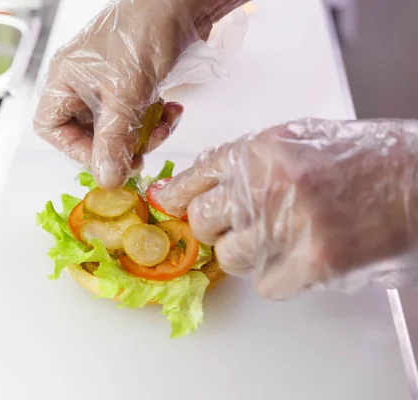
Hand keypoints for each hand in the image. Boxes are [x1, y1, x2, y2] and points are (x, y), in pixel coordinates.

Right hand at [33, 0, 224, 188]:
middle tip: (143, 153)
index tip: (107, 161)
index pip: (51, 128)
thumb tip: (107, 179)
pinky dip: (155, 119)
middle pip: (88, 133)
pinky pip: (136, 115)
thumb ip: (114, 139)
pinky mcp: (133, 84)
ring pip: (117, 128)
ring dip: (143, 134)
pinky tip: (173, 110)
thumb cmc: (144, 32)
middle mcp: (81, 83)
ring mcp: (108, 84)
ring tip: (165, 123)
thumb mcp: (127, 92)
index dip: (76, 151)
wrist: (181, 2)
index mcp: (64, 79)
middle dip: (119, 145)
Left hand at [157, 118, 417, 298]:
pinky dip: (279, 277)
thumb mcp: (293, 141)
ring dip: (247, 254)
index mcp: (259, 151)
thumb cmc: (360, 158)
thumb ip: (243, 163)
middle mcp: (265, 186)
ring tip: (278, 239)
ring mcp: (287, 225)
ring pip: (229, 258)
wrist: (417, 179)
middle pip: (203, 223)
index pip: (194, 179)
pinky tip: (301, 257)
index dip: (179, 197)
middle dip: (214, 228)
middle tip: (237, 225)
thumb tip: (197, 187)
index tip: (173, 208)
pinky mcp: (312, 262)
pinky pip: (265, 284)